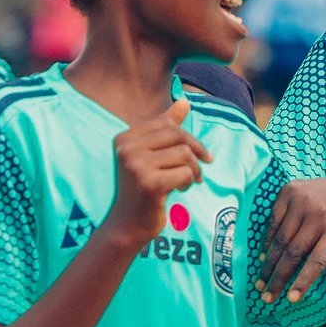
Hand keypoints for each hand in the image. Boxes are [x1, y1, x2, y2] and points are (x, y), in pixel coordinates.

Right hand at [103, 100, 211, 247]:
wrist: (127, 225)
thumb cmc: (143, 188)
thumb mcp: (152, 155)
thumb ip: (166, 128)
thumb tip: (184, 101)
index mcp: (125, 138)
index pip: (167, 124)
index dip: (187, 138)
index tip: (197, 154)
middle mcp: (127, 149)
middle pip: (177, 135)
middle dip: (196, 151)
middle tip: (201, 168)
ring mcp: (136, 166)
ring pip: (184, 154)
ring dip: (194, 169)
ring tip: (190, 181)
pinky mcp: (149, 183)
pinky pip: (185, 172)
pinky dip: (189, 181)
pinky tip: (182, 190)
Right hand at [257, 178, 325, 304]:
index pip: (317, 261)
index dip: (303, 281)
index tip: (291, 299)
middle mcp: (319, 215)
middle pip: (293, 253)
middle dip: (278, 278)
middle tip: (267, 297)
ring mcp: (302, 202)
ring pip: (280, 240)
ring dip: (268, 265)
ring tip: (261, 284)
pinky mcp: (287, 193)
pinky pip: (272, 223)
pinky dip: (267, 243)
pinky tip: (263, 259)